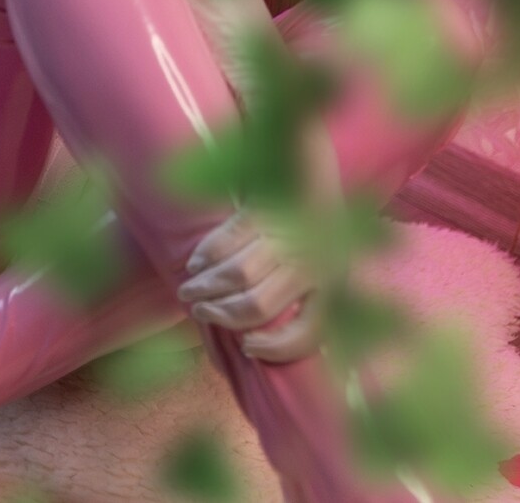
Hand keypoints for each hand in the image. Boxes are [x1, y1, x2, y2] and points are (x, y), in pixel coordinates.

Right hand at [178, 206, 322, 363]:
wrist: (311, 171)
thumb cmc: (312, 229)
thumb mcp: (322, 267)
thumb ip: (302, 300)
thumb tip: (256, 340)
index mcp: (332, 284)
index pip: (307, 334)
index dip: (275, 348)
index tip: (247, 346)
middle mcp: (312, 263)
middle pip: (258, 305)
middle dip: (221, 315)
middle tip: (199, 313)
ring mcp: (287, 235)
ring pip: (238, 274)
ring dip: (206, 287)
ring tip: (187, 293)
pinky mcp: (265, 210)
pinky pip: (229, 239)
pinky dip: (207, 255)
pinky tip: (194, 265)